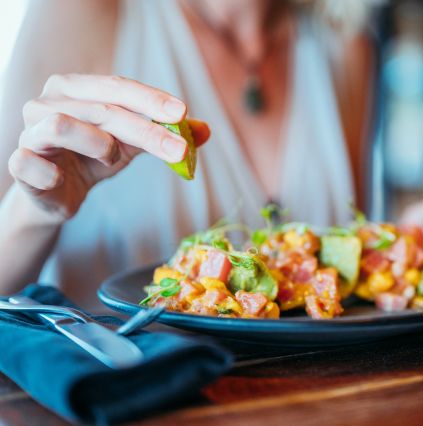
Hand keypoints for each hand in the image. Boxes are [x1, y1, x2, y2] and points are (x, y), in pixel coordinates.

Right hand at [8, 74, 209, 220]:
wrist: (59, 192)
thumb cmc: (95, 157)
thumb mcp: (133, 143)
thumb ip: (165, 134)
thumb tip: (206, 130)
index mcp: (76, 89)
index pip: (118, 86)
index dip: (151, 99)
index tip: (183, 114)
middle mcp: (48, 102)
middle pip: (103, 108)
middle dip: (146, 130)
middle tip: (179, 150)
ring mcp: (29, 131)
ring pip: (64, 126)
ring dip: (99, 145)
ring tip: (112, 159)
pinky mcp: (18, 162)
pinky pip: (27, 162)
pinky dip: (48, 172)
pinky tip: (61, 178)